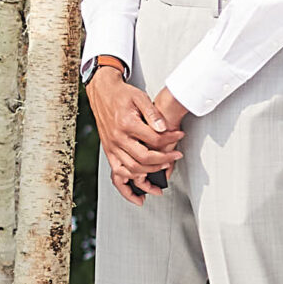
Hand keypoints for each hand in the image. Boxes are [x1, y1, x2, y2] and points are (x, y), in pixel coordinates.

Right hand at [87, 69, 182, 204]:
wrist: (102, 92)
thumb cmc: (122, 95)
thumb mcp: (140, 97)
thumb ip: (152, 113)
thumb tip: (163, 129)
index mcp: (126, 124)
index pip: (154, 140)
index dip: (170, 140)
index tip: (180, 135)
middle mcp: (117, 138)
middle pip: (144, 159)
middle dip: (164, 160)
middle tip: (176, 156)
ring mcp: (112, 147)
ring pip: (132, 169)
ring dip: (150, 174)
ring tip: (164, 171)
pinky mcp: (109, 152)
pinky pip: (117, 174)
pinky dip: (128, 185)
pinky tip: (139, 191)